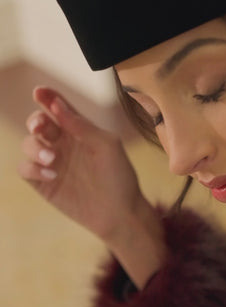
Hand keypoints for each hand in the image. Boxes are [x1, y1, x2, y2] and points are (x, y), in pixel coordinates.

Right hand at [19, 87, 167, 287]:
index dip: (47, 97)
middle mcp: (64, 144)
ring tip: (52, 159)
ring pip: (28, 144)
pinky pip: (25, 169)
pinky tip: (52, 175)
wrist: (119, 214)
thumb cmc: (119, 178)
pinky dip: (32, 168)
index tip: (40, 92)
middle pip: (39, 123)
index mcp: (80, 132)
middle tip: (41, 128)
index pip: (59, 109)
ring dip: (35, 147)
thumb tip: (56, 105)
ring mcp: (52, 163)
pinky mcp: (44, 184)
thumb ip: (83, 125)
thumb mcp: (107, 146)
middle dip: (36, 121)